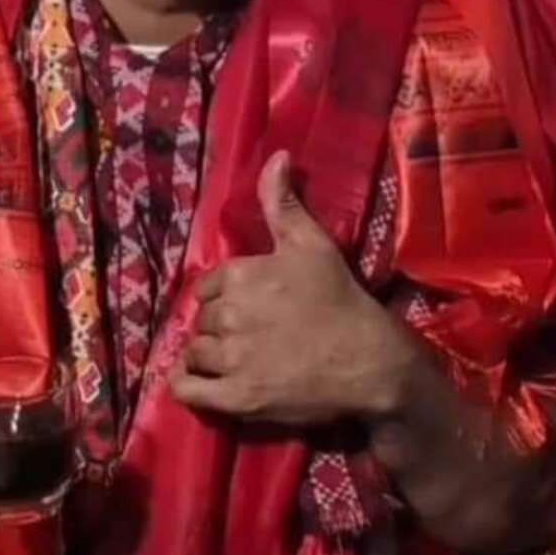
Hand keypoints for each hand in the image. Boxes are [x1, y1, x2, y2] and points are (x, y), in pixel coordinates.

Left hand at [171, 151, 413, 426]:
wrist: (369, 361)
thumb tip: (277, 156)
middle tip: (245, 334)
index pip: (208, 286)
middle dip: (218, 325)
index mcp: (240, 275)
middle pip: (202, 320)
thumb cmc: (339, 298)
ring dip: (206, 355)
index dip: (223, 296)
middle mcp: (229, 314)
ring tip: (231, 359)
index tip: (244, 305)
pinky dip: (185, 386)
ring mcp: (232, 359)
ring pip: (195, 352)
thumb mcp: (311, 242)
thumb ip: (283, 201)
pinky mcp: (237, 398)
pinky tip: (196, 383)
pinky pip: (189, 391)